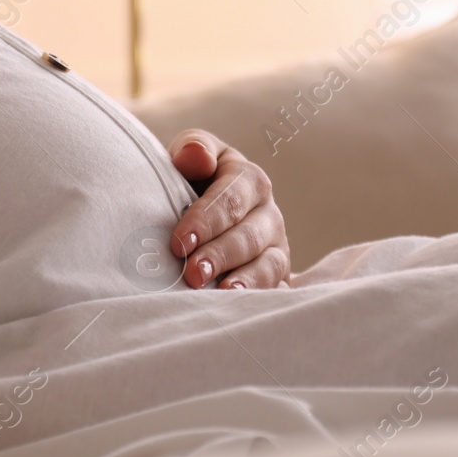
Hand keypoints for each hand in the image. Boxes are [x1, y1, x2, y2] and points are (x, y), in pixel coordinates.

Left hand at [167, 130, 289, 289]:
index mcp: (249, 180)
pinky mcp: (278, 276)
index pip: (230, 200)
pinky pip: (277, 290)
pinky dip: (261, 298)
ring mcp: (277, 247)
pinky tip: (241, 307)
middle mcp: (269, 214)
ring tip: (221, 293)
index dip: (204, 221)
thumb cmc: (193, 179)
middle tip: (192, 274)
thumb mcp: (191, 154)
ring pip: (267, 264)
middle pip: (248, 236)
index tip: (179, 242)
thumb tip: (195, 156)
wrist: (204, 207)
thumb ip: (193, 148)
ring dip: (244, 280)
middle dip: (219, 255)